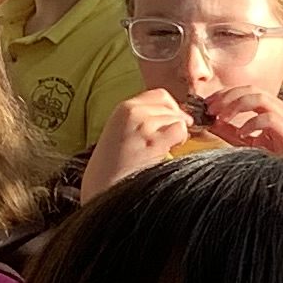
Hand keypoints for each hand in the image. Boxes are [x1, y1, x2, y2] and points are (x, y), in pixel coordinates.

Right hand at [82, 89, 196, 196]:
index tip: (172, 122)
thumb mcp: (122, 132)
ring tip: (166, 148)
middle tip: (174, 138)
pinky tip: (169, 152)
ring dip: (178, 133)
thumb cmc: (113, 166)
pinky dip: (180, 141)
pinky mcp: (152, 142)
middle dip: (177, 120)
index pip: (160, 96)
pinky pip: (179, 130)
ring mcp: (142, 125)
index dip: (171, 108)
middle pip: (170, 106)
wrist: (102, 186)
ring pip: (177, 118)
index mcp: (123, 108)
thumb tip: (177, 116)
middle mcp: (132, 112)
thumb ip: (143, 120)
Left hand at [198, 84, 282, 168]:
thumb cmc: (280, 164)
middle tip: (210, 109)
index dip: (224, 94)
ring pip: (261, 98)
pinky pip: (270, 118)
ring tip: (223, 119)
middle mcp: (281, 110)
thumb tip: (210, 122)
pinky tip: (242, 135)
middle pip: (251, 89)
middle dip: (227, 96)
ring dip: (237, 105)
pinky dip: (252, 123)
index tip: (206, 105)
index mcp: (272, 109)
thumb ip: (231, 132)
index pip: (246, 91)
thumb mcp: (248, 145)